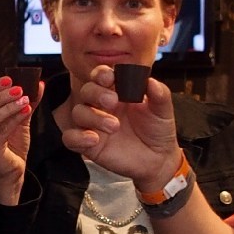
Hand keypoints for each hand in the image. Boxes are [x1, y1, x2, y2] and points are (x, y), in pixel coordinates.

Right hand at [0, 78, 38, 202]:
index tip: (10, 79)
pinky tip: (26, 111)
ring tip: (24, 99)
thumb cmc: (11, 144)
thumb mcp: (19, 119)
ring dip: (8, 106)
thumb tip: (39, 84)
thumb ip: (26, 101)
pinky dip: (14, 119)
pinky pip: (1, 130)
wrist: (12, 171)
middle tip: (19, 88)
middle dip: (1, 95)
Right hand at [58, 65, 181, 190]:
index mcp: (117, 92)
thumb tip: (150, 81)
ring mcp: (94, 126)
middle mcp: (102, 106)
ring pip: (78, 113)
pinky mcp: (89, 145)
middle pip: (86, 91)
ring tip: (114, 126)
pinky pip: (70, 138)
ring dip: (93, 116)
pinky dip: (77, 137)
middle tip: (113, 101)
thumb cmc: (157, 130)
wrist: (158, 159)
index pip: (101, 76)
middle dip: (96, 93)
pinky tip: (93, 139)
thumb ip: (159, 94)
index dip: (101, 74)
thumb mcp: (163, 110)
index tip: (110, 78)